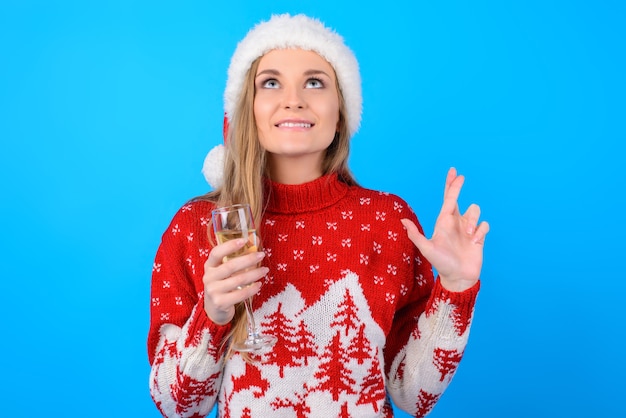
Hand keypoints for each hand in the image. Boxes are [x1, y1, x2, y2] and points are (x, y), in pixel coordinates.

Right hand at [202, 238, 267, 324]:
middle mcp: (209, 277)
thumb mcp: (227, 270)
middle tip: (261, 255)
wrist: (215, 308)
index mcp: (209, 266)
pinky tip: (259, 285)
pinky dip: (252, 289)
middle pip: (230, 266)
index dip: (229, 246)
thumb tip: (256, 240)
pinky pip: (240, 294)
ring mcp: (213, 291)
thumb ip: (240, 255)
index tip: (245, 240)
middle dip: (248, 259)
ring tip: (265, 270)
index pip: (216, 253)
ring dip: (254, 274)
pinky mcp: (220, 302)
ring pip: (238, 280)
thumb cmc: (224, 283)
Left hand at [402, 167, 489, 291]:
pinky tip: (475, 242)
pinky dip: (480, 231)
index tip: (454, 173)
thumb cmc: (441, 263)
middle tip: (461, 177)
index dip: (451, 186)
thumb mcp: (427, 249)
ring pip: (475, 210)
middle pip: (459, 199)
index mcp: (443, 222)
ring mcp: (468, 229)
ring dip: (472, 220)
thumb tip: (403, 221)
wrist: (457, 277)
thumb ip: (415, 235)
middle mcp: (456, 222)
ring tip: (467, 235)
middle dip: (458, 187)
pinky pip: (484, 225)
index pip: (448, 200)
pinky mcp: (479, 236)